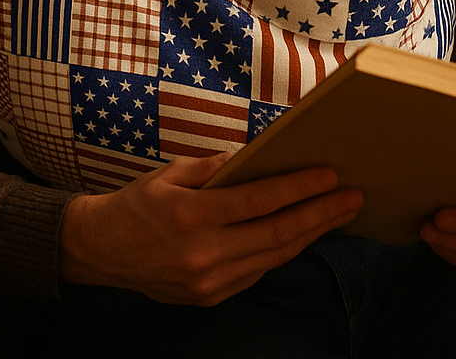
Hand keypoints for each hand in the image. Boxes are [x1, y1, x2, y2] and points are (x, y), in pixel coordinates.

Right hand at [59, 152, 363, 305]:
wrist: (102, 252)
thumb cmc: (139, 203)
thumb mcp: (172, 173)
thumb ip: (216, 168)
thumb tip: (257, 158)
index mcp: (190, 214)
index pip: (259, 201)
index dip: (299, 188)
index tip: (330, 175)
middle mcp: (203, 254)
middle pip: (277, 234)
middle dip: (321, 214)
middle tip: (353, 197)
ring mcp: (208, 282)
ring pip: (273, 257)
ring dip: (311, 235)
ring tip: (339, 214)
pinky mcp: (211, 298)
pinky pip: (258, 272)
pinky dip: (284, 251)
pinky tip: (305, 233)